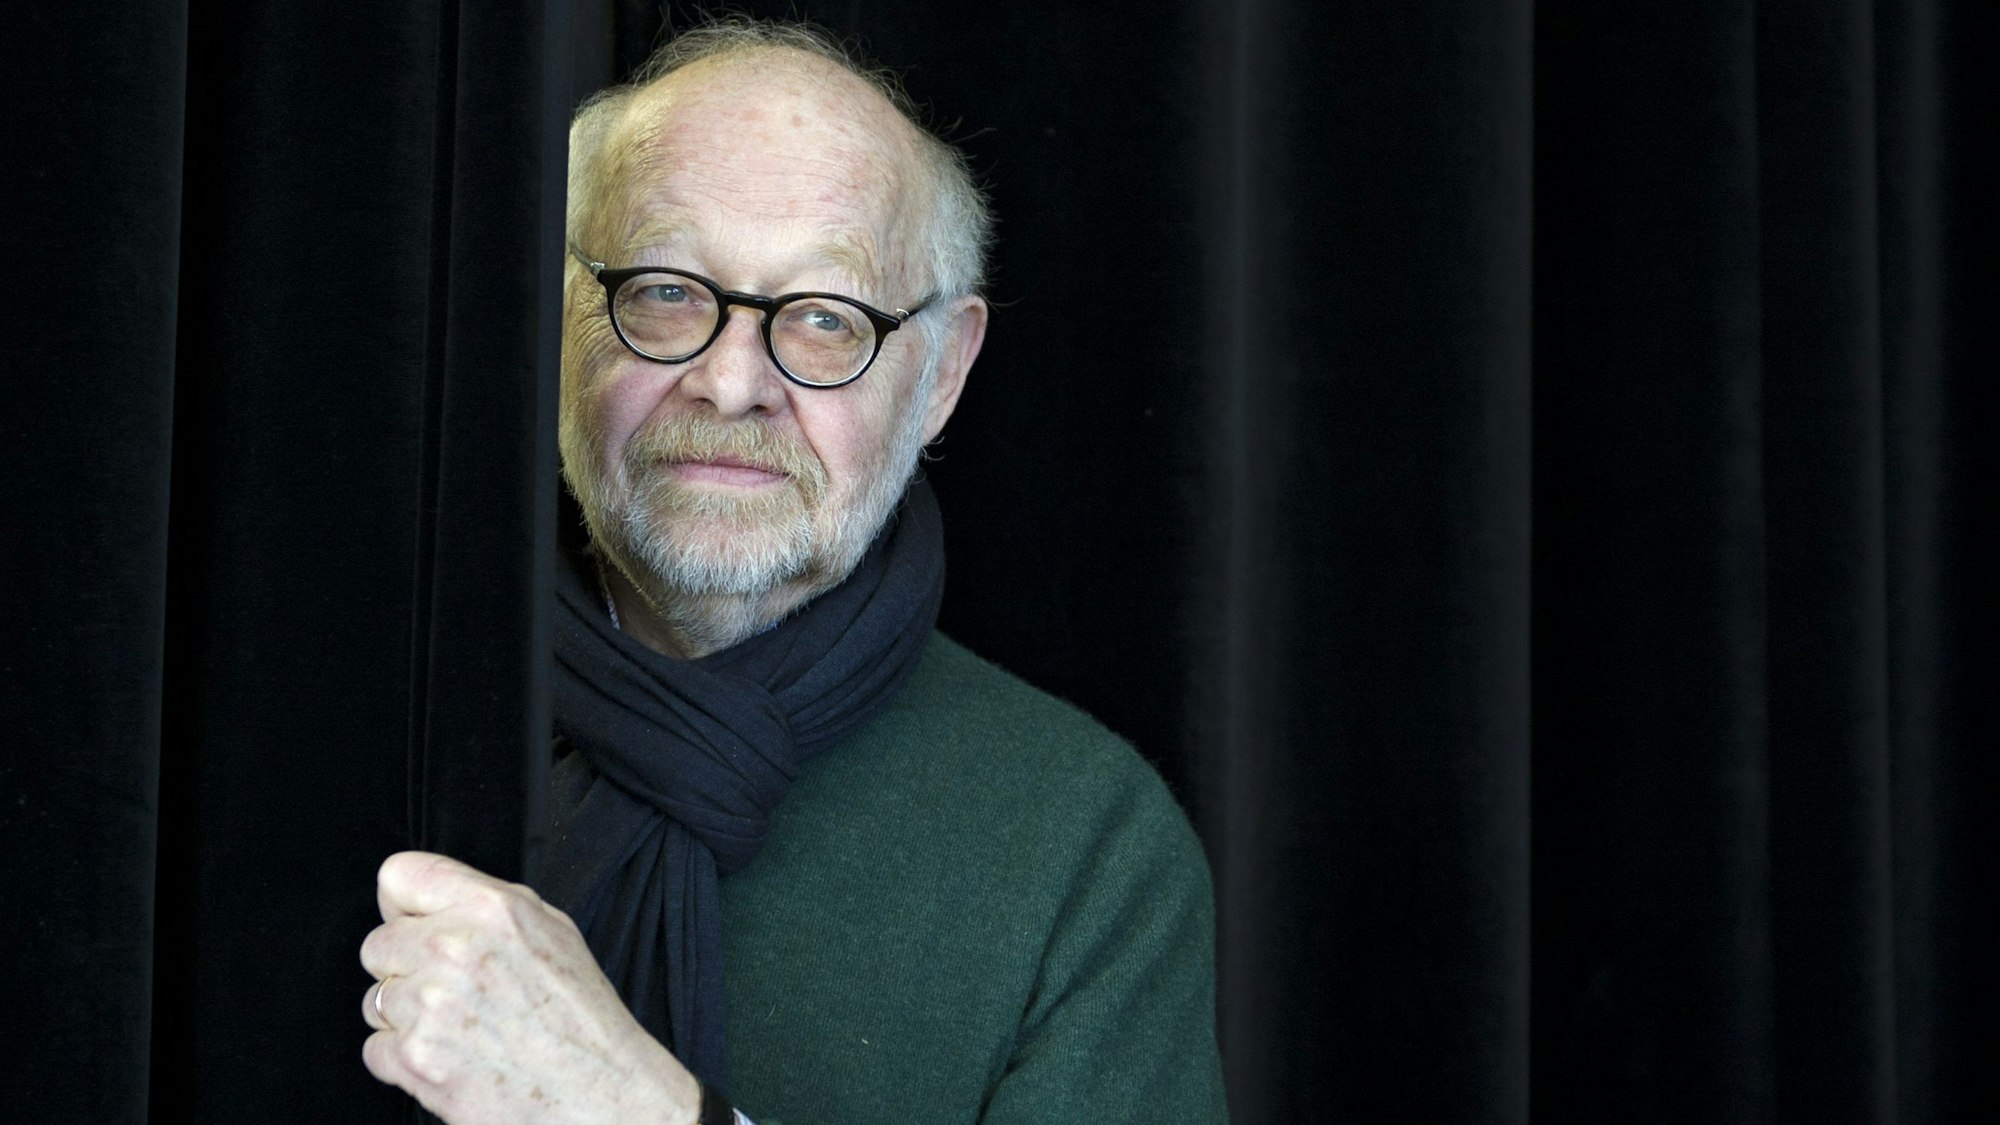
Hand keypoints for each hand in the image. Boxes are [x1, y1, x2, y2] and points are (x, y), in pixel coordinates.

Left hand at [360, 851, 699, 1123]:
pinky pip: (375, 1047)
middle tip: (452, 990)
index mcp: (492, 908)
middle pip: (377, 944)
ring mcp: (430, 1005)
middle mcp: (455, 948)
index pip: (398, 876)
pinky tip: (451, 1056)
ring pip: (375, 999)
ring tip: (460, 1028)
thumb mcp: (551, 930)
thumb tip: (432, 901)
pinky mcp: (416, 1058)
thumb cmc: (581, 1017)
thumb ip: (486, 906)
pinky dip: (405, 1058)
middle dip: (405, 967)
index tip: (414, 924)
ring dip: (406, 1016)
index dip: (404, 906)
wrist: (599, 1092)